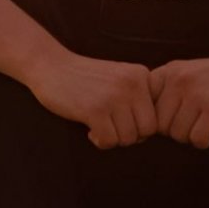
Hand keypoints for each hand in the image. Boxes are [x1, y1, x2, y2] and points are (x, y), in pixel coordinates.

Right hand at [26, 51, 157, 149]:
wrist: (51, 66)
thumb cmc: (86, 79)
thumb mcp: (120, 79)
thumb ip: (138, 99)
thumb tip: (147, 136)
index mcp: (142, 75)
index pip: (157, 116)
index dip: (140, 125)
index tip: (121, 119)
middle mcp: (132, 84)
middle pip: (147, 130)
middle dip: (129, 135)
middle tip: (111, 127)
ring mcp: (114, 96)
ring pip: (128, 139)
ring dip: (112, 139)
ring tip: (98, 126)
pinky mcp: (95, 110)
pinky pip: (109, 141)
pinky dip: (99, 141)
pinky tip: (89, 129)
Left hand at [148, 52, 208, 149]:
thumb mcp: (188, 71)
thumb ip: (166, 88)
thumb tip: (145, 121)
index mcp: (170, 71)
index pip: (145, 106)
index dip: (154, 120)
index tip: (170, 120)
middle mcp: (180, 81)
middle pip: (159, 125)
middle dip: (174, 131)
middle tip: (191, 125)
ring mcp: (197, 95)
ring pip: (177, 135)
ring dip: (190, 136)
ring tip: (203, 126)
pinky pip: (196, 139)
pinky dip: (203, 142)